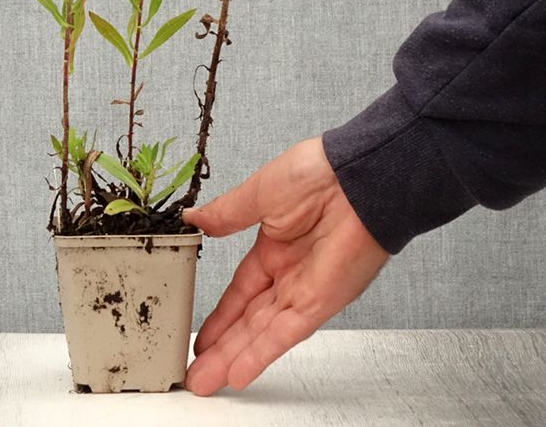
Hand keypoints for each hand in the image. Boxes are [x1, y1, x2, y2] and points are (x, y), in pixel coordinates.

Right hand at [182, 136, 388, 395]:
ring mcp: (304, 290)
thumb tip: (194, 219)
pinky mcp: (320, 300)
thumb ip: (226, 214)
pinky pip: (285, 332)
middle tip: (196, 372)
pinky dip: (262, 352)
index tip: (201, 335)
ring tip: (205, 381)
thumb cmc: (318, 173)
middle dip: (221, 347)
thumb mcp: (258, 193)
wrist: (359, 176)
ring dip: (233, 357)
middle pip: (247, 320)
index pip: (240, 291)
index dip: (220, 315)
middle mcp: (289, 273)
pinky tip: (239, 371)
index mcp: (273, 246)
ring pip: (261, 332)